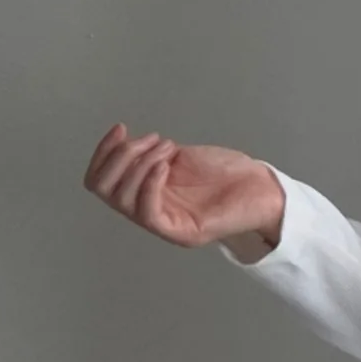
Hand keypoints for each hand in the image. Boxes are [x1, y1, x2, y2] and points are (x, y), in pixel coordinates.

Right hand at [82, 123, 283, 252]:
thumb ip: (147, 154)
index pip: (99, 181)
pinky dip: (149, 183)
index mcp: (144, 194)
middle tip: (151, 140)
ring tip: (167, 149)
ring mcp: (165, 225)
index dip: (103, 151)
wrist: (261, 189)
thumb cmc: (225, 173)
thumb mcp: (175, 156)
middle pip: (103, 190)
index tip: (122, 128)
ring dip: (139, 164)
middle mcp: (150, 213)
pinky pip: (148, 213)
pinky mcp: (182, 234)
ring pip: (122, 199)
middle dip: (121, 155)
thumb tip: (126, 146)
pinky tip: (165, 164)